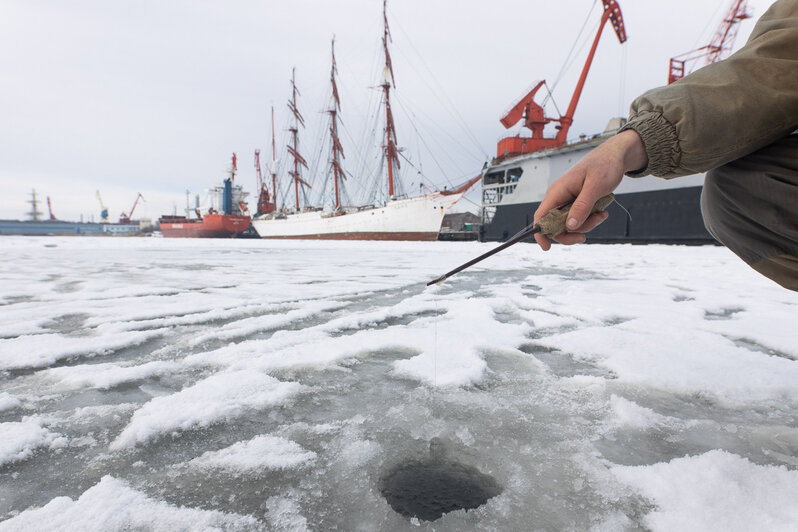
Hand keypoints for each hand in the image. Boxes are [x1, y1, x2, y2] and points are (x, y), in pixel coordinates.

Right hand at [533, 129, 646, 249]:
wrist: (616, 156)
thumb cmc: (605, 166)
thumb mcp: (595, 187)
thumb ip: (582, 207)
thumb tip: (570, 226)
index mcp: (558, 191)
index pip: (541, 216)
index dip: (540, 233)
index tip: (547, 247)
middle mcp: (559, 197)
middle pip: (555, 225)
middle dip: (572, 232)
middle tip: (586, 236)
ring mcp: (568, 200)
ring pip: (569, 223)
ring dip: (585, 225)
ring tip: (601, 215)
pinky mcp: (577, 202)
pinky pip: (578, 218)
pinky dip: (590, 220)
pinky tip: (601, 213)